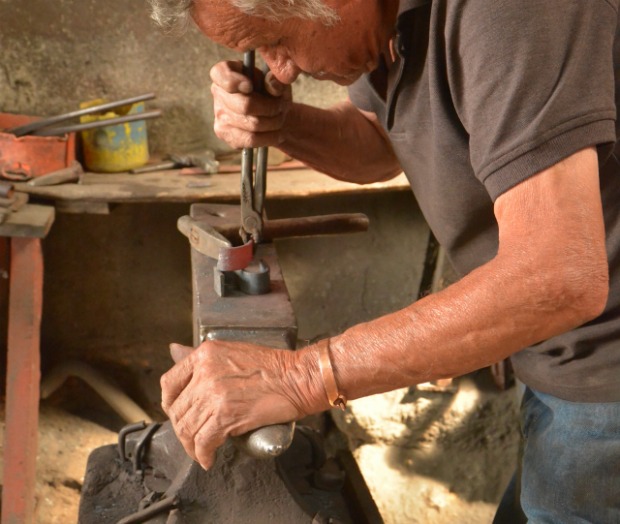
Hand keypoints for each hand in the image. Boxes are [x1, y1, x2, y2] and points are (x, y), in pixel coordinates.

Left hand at [160, 340, 319, 468]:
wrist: (297, 377)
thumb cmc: (272, 365)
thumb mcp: (231, 350)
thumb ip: (202, 358)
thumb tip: (174, 351)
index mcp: (204, 355)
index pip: (169, 382)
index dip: (170, 403)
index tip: (177, 412)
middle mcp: (205, 373)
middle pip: (178, 410)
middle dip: (182, 428)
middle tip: (193, 437)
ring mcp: (214, 394)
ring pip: (188, 428)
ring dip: (191, 445)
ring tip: (201, 451)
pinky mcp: (225, 415)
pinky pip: (203, 441)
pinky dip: (203, 454)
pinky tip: (208, 458)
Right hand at [210, 60, 292, 148]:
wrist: (272, 115)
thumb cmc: (272, 93)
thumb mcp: (278, 81)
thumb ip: (276, 81)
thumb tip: (272, 85)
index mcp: (226, 71)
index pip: (220, 74)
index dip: (234, 81)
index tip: (250, 86)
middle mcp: (218, 92)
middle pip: (245, 105)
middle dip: (270, 108)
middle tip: (281, 107)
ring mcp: (219, 115)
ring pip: (252, 124)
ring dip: (274, 123)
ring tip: (281, 119)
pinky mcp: (224, 134)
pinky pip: (250, 140)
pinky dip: (269, 138)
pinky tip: (277, 134)